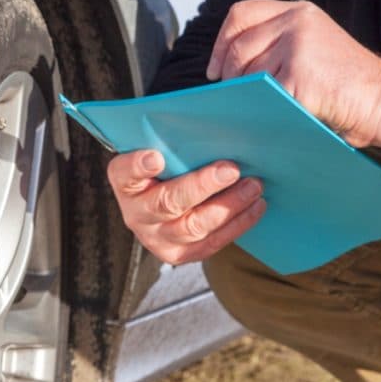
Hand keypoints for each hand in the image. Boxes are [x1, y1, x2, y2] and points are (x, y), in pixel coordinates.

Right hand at [107, 150, 266, 265]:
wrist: (167, 204)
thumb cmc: (168, 169)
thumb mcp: (161, 151)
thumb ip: (174, 140)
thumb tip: (213, 126)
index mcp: (125, 182)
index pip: (124, 172)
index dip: (138, 166)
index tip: (156, 157)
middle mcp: (136, 213)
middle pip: (166, 203)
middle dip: (201, 186)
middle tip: (231, 170)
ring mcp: (157, 238)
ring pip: (193, 227)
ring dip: (228, 205)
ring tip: (253, 186)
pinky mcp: (180, 254)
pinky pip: (212, 243)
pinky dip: (238, 223)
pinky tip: (256, 205)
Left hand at [206, 0, 380, 149]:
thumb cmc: (347, 82)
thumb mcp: (312, 46)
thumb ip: (276, 43)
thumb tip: (227, 65)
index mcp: (298, 12)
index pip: (242, 14)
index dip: (221, 41)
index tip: (215, 69)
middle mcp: (296, 23)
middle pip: (238, 48)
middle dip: (230, 77)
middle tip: (237, 96)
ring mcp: (298, 48)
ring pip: (248, 75)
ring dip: (249, 96)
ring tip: (267, 106)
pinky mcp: (299, 77)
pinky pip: (263, 96)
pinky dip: (263, 110)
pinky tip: (276, 116)